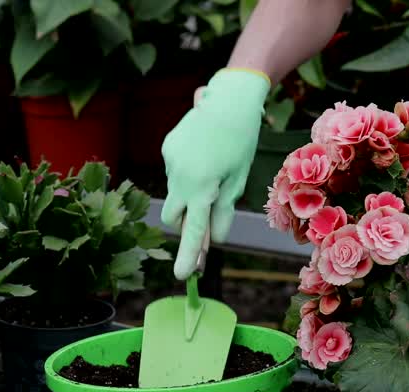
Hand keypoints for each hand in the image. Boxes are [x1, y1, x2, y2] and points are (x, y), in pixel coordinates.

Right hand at [161, 68, 269, 279]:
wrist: (228, 99)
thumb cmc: (241, 141)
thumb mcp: (238, 180)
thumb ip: (223, 211)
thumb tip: (213, 240)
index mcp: (203, 187)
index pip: (194, 229)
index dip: (188, 254)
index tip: (182, 276)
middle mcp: (181, 177)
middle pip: (174, 217)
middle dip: (185, 222)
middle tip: (208, 210)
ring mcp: (170, 162)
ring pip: (174, 193)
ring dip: (188, 194)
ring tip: (211, 169)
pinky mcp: (168, 148)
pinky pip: (174, 171)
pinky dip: (186, 172)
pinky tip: (203, 153)